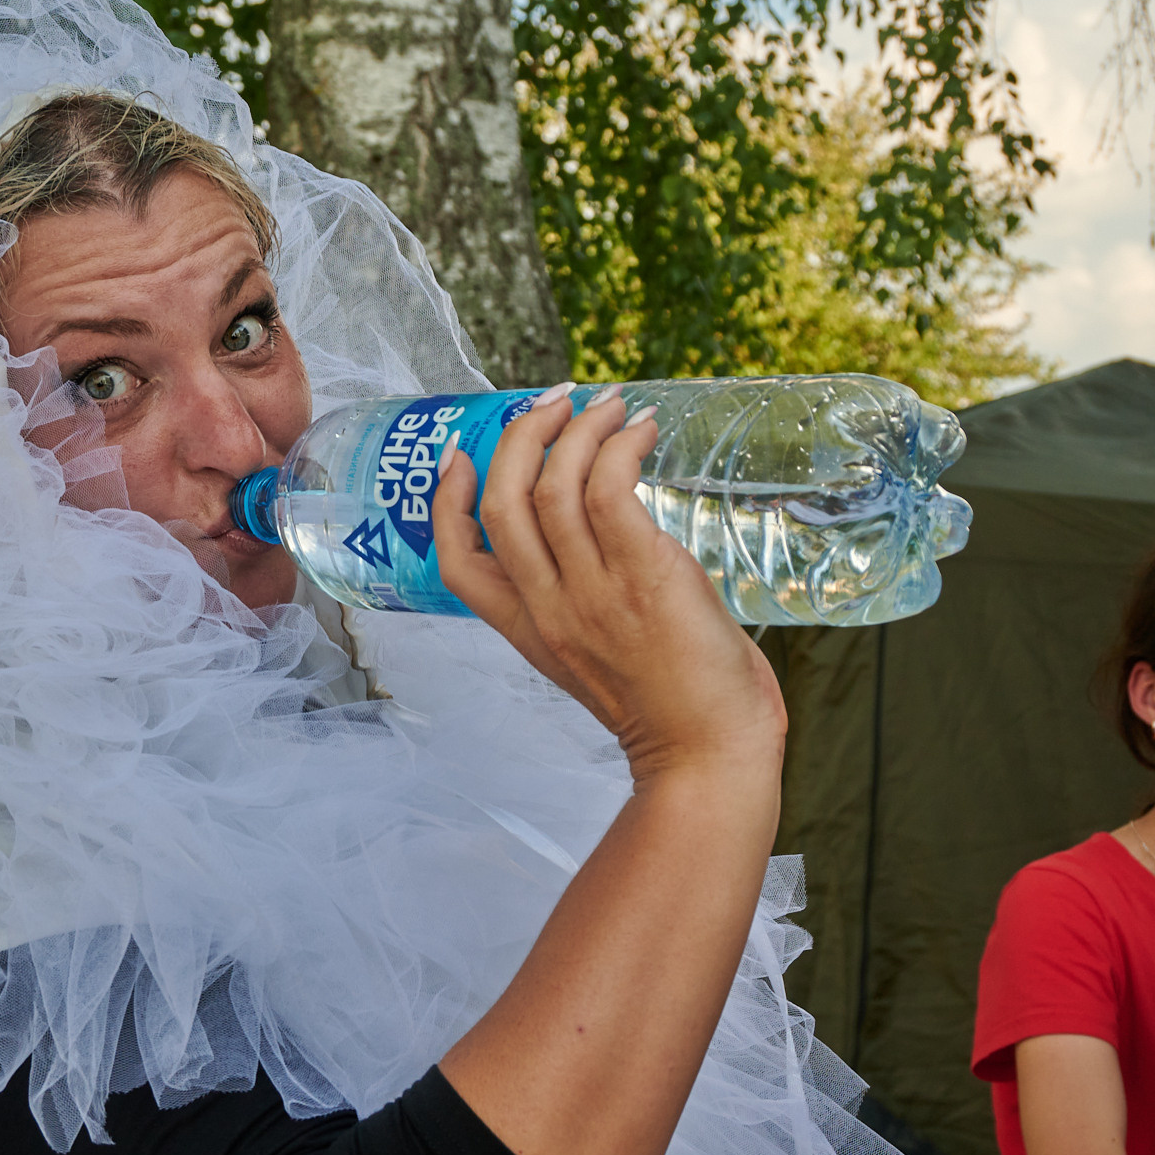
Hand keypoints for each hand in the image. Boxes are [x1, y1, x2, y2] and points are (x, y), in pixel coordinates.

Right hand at [433, 386, 785, 778]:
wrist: (708, 754)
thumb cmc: (671, 706)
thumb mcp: (595, 657)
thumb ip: (581, 603)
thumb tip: (606, 531)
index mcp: (527, 629)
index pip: (456, 560)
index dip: (446, 499)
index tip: (461, 451)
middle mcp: (549, 606)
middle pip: (502, 501)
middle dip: (520, 435)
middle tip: (556, 400)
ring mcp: (592, 592)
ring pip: (554, 484)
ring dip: (579, 429)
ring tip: (612, 405)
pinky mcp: (642, 575)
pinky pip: (609, 489)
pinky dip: (621, 446)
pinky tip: (644, 432)